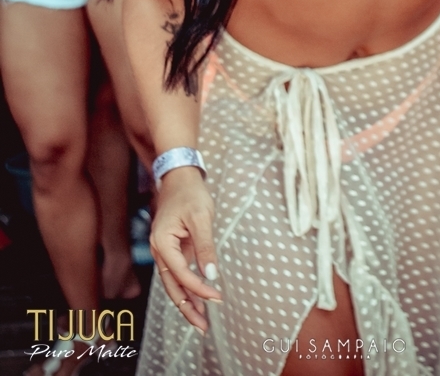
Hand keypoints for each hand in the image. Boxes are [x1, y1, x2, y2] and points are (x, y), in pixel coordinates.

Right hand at [150, 168, 220, 332]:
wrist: (180, 176)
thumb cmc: (190, 193)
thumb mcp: (201, 218)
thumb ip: (205, 247)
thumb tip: (211, 276)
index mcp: (162, 243)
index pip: (181, 274)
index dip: (199, 288)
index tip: (216, 297)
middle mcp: (159, 250)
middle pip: (171, 287)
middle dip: (187, 308)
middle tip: (203, 327)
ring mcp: (164, 251)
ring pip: (173, 283)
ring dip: (186, 302)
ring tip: (201, 321)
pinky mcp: (172, 249)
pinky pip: (178, 274)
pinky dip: (187, 288)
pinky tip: (197, 299)